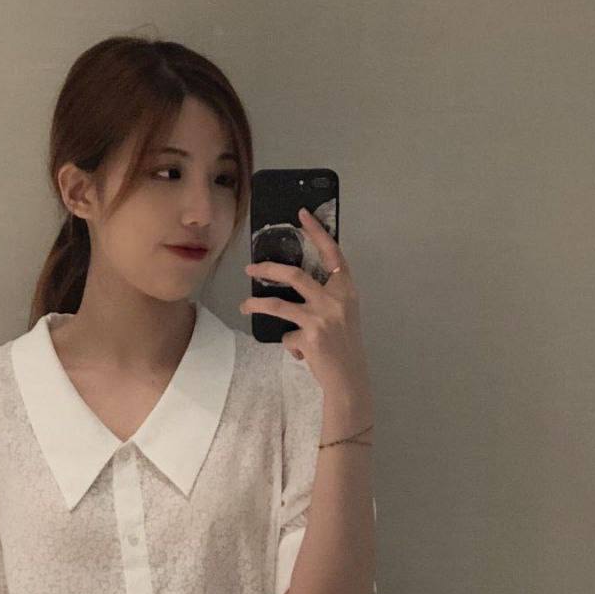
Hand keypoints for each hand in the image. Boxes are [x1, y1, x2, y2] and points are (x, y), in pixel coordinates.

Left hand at [240, 207, 371, 403]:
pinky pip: (287, 335)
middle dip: (268, 269)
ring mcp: (321, 318)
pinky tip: (300, 353)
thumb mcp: (343, 315)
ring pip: (279, 304)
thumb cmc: (345, 347)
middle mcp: (335, 300)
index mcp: (346, 290)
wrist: (350, 379)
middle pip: (294, 275)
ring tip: (245, 306)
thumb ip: (327, 297)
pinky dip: (289, 344)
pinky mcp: (309, 337)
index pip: (332, 253)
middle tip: (251, 269)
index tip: (302, 214)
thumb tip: (296, 287)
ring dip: (257, 305)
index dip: (317, 232)